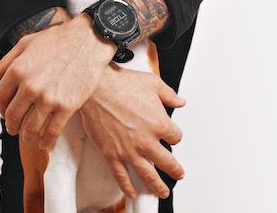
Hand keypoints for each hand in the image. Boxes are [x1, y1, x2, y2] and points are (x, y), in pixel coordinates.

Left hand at [0, 14, 115, 148]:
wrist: (88, 40)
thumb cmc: (59, 39)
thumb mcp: (26, 43)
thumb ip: (6, 62)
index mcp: (18, 70)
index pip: (1, 97)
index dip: (1, 107)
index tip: (5, 111)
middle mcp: (30, 86)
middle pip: (13, 115)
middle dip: (11, 125)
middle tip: (13, 129)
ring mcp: (48, 98)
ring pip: (30, 127)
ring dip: (26, 136)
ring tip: (28, 137)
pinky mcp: (67, 106)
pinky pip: (52, 131)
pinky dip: (46, 140)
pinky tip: (44, 142)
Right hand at [79, 64, 185, 198]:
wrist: (96, 89)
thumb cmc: (121, 84)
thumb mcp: (153, 84)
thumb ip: (170, 95)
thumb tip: (180, 101)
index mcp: (159, 124)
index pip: (176, 137)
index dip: (175, 136)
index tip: (172, 136)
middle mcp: (146, 141)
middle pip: (167, 162)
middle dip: (175, 170)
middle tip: (178, 174)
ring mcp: (128, 150)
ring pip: (147, 175)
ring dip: (157, 186)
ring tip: (162, 192)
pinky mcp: (111, 154)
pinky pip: (121, 176)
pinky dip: (127, 187)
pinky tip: (132, 192)